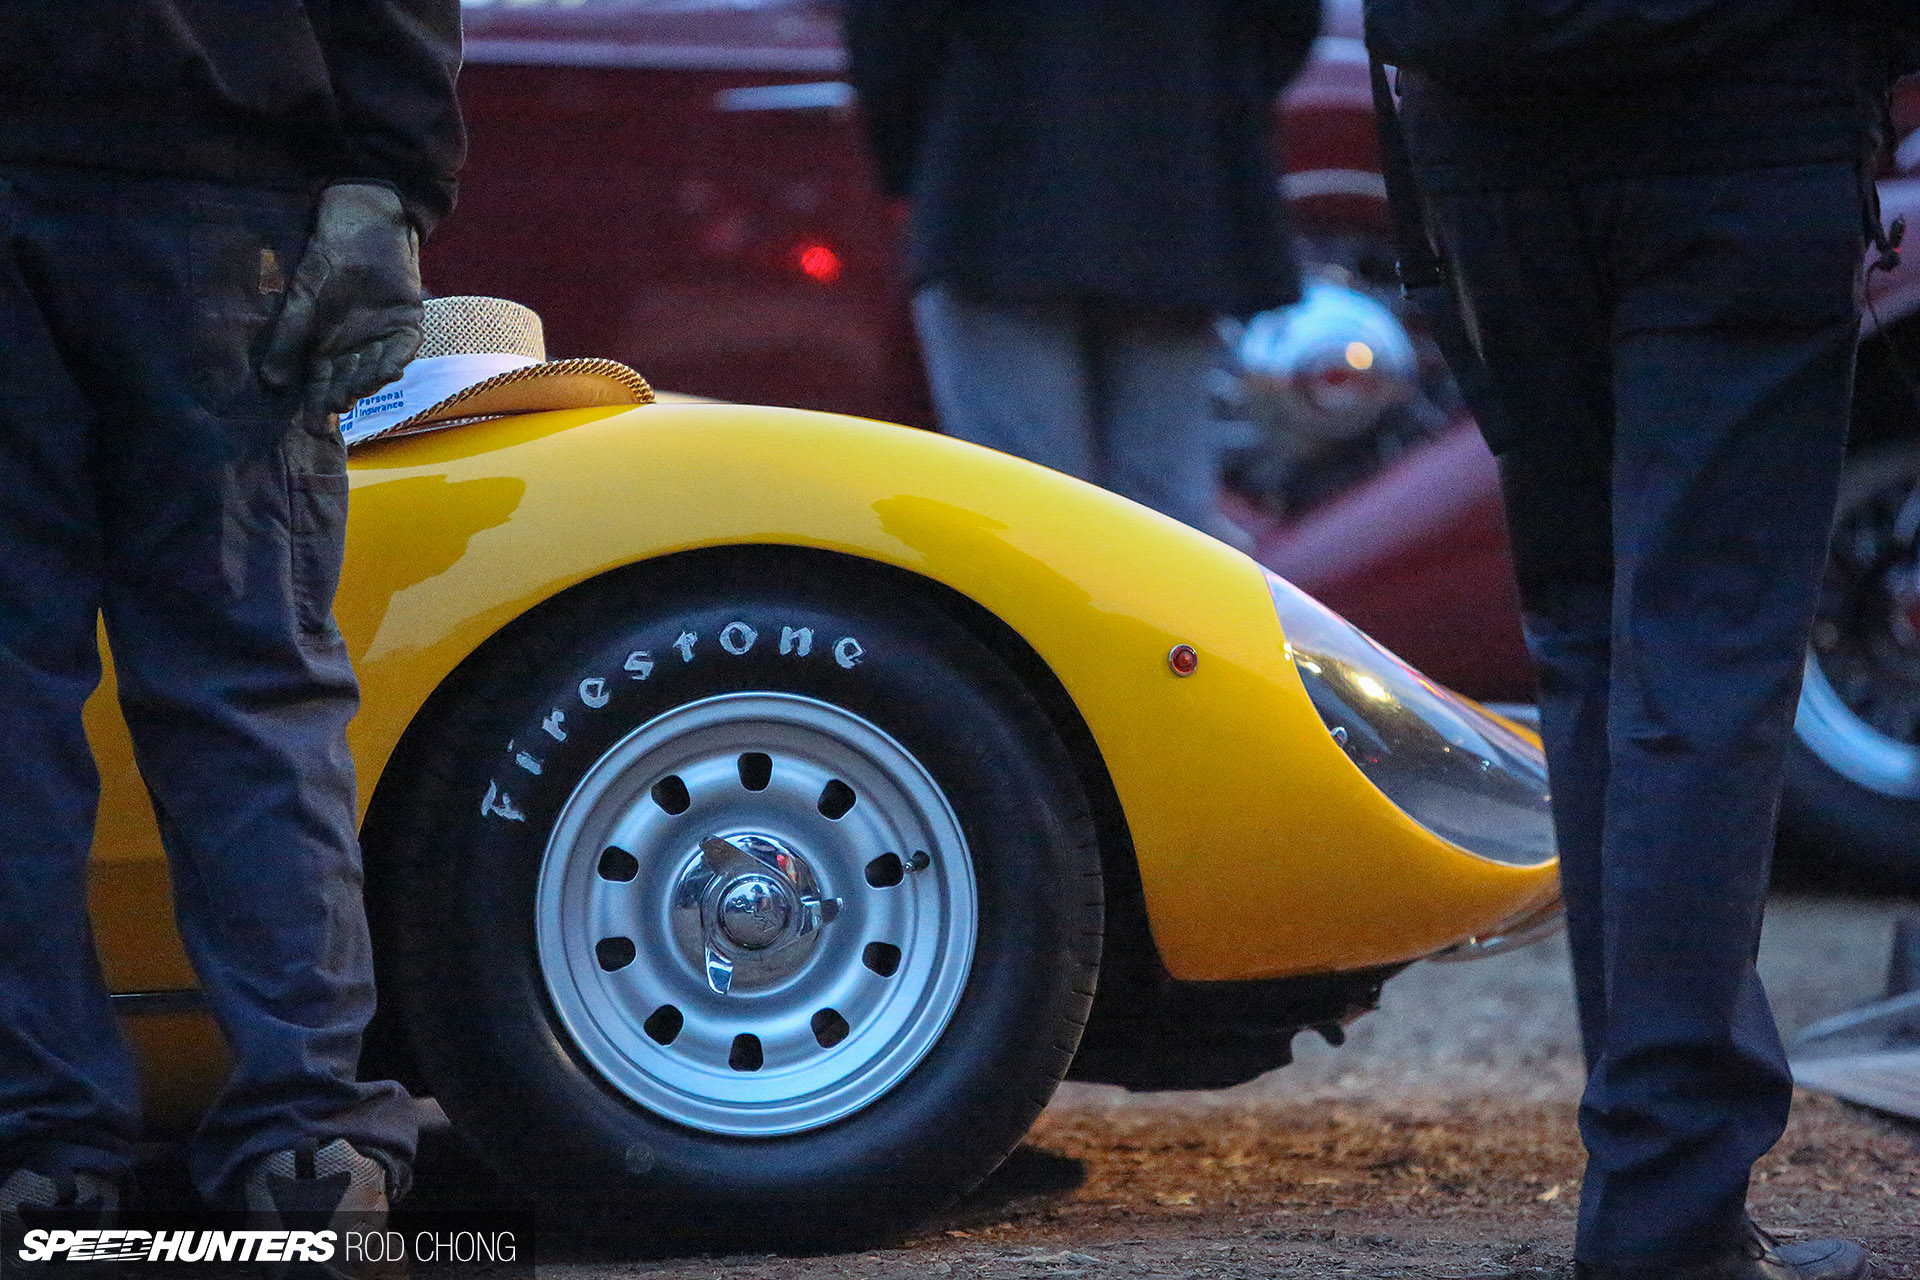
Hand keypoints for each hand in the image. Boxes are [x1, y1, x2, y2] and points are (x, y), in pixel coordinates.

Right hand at [262, 182, 423, 417]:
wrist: (360, 227)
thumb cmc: (327, 262)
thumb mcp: (302, 301)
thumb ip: (289, 341)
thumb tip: (271, 383)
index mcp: (325, 348)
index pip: (320, 384)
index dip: (316, 406)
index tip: (312, 428)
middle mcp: (354, 350)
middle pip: (348, 383)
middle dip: (341, 397)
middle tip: (335, 409)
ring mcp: (382, 339)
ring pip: (375, 370)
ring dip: (367, 383)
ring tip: (355, 393)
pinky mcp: (407, 325)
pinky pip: (404, 349)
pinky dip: (397, 360)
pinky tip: (389, 370)